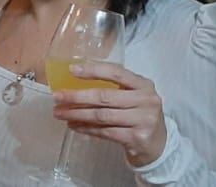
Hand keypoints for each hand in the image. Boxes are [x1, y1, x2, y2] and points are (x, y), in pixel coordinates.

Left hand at [52, 61, 167, 166]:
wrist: (158, 145)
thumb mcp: (133, 96)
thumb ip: (112, 87)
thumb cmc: (139, 115)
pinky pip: (105, 132)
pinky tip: (74, 126)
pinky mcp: (137, 138)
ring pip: (102, 116)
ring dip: (77, 114)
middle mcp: (146, 100)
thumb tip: (74, 81)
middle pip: (104, 96)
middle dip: (77, 97)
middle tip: (57, 97)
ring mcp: (143, 120)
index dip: (93, 70)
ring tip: (60, 113)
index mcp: (143, 84)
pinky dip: (86, 129)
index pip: (116, 73)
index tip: (71, 70)